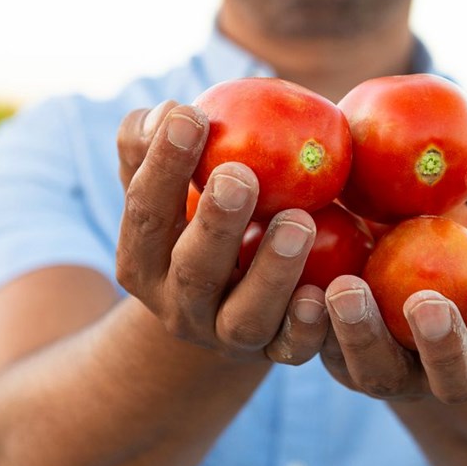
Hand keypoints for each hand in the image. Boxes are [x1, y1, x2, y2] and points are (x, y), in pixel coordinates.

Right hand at [115, 102, 330, 364]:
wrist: (226, 299)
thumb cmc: (195, 215)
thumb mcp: (165, 182)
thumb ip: (151, 144)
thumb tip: (165, 113)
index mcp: (142, 261)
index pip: (146, 212)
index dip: (163, 165)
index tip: (190, 114)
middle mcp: (179, 306)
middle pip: (193, 270)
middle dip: (215, 222)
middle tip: (240, 174)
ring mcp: (227, 335)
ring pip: (245, 317)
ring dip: (271, 271)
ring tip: (299, 220)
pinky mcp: (275, 352)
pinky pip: (292, 348)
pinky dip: (307, 325)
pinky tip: (324, 291)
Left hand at [320, 122, 466, 402]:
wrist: (384, 258)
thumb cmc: (447, 224)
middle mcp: (447, 366)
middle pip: (454, 377)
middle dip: (443, 346)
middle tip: (424, 304)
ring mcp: (389, 371)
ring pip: (378, 374)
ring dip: (363, 337)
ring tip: (343, 289)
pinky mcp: (332, 360)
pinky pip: (319, 353)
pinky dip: (306, 324)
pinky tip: (296, 286)